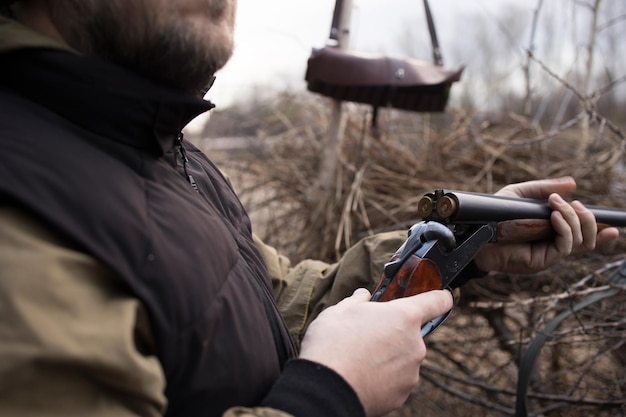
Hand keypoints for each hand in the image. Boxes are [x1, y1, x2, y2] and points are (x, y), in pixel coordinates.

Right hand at [299, 288, 452, 416]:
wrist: (325, 389)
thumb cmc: (332, 343)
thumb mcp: (340, 310)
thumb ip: (357, 301)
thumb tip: (363, 296)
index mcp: (404, 317)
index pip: (437, 302)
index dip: (440, 296)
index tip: (441, 295)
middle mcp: (415, 345)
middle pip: (411, 333)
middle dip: (394, 332)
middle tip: (367, 335)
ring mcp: (411, 373)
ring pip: (403, 358)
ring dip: (388, 356)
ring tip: (359, 359)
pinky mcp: (402, 395)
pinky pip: (396, 380)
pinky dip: (383, 378)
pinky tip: (362, 376)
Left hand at [474, 176, 618, 273]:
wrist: (474, 231)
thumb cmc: (494, 214)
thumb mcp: (521, 195)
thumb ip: (544, 188)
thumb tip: (572, 184)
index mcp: (552, 232)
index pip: (583, 236)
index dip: (600, 232)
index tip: (613, 225)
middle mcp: (553, 245)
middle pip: (588, 239)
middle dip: (588, 218)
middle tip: (574, 204)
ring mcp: (548, 254)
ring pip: (580, 242)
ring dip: (575, 220)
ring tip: (559, 206)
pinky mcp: (541, 261)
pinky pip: (564, 246)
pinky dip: (565, 229)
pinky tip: (556, 217)